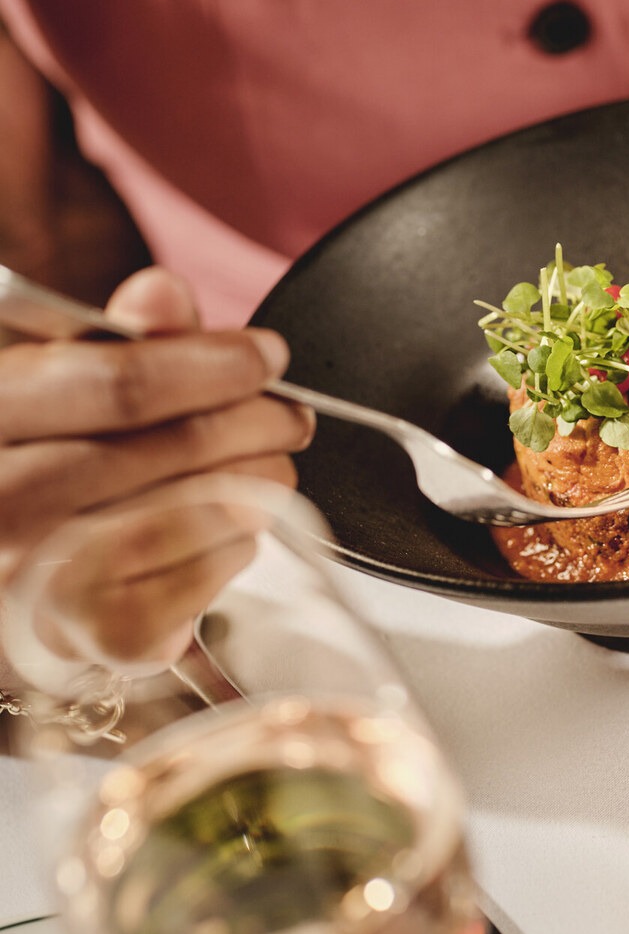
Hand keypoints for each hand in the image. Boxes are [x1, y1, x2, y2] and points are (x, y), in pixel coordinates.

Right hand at [0, 267, 314, 667]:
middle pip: (170, 450)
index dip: (212, 364)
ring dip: (256, 485)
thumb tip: (164, 291)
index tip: (268, 354)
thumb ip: (114, 340)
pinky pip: (190, 589)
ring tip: (274, 466)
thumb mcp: (53, 384)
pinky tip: (240, 528)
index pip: (118, 384)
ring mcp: (32, 582)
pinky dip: (234, 551)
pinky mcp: (78, 641)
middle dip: (255, 423)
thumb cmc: (33, 462)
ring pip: (190, 518)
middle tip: (291, 415)